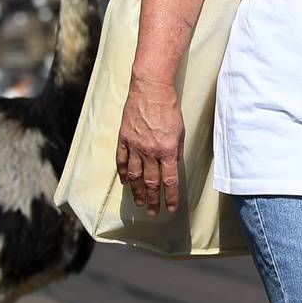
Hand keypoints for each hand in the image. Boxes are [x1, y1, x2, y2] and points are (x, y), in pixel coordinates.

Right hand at [117, 79, 183, 212]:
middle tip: (153, 212)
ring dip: (137, 192)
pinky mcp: (124, 139)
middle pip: (151, 182)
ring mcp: (135, 146)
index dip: (170, 197)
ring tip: (140, 203)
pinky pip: (121, 161)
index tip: (171, 209)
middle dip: (153, 200)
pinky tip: (125, 183)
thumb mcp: (180, 132)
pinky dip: (122, 173)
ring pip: (134, 176)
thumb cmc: (169, 108)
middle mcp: (150, 151)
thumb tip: (173, 165)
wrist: (151, 89)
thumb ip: (176, 151)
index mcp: (167, 150)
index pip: (170, 181)